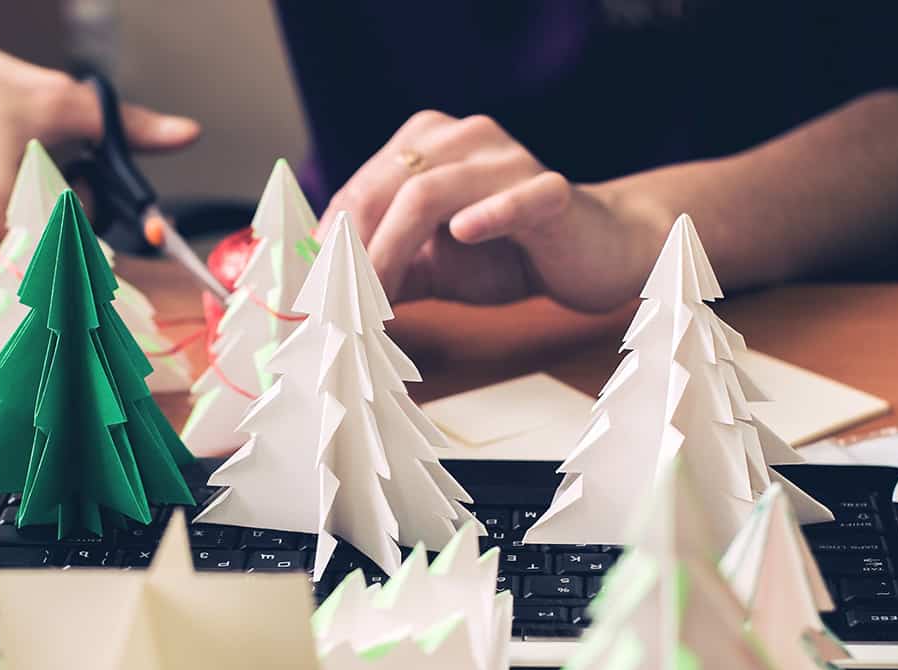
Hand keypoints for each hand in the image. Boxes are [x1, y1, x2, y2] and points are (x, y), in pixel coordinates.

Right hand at [0, 14, 198, 265]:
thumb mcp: (59, 103)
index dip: (89, 222)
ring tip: (5, 176)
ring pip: (17, 260)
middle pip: (49, 256)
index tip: (89, 205)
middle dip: (61, 223)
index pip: (75, 249)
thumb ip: (129, 129)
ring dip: (28, 229)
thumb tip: (186, 135)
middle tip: (39, 173)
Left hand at [320, 111, 667, 311]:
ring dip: (392, 250)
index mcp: (428, 143)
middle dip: (351, 249)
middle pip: (386, 184)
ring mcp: (509, 160)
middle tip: (333, 303)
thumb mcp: (430, 266)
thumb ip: (381, 272)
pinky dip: (487, 214)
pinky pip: (517, 197)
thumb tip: (320, 302)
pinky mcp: (552, 191)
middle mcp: (464, 138)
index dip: (328, 243)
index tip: (305, 292)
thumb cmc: (506, 255)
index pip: (360, 188)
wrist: (592, 253)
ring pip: (431, 192)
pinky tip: (462, 234)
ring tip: (373, 298)